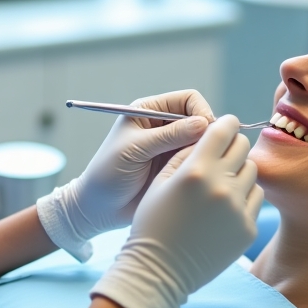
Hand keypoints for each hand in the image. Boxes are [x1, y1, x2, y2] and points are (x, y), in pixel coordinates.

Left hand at [36, 90, 213, 259]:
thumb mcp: (135, 150)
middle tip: (208, 152)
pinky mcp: (177, 167)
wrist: (100, 208)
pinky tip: (198, 177)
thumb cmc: (108, 174)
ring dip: (206, 150)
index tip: (205, 131)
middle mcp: (163, 126)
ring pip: (203, 141)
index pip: (188, 99)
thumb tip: (203, 123)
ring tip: (200, 166)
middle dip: (208, 132)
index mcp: (149, 111)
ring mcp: (172, 147)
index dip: (201, 112)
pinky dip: (203, 165)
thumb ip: (168, 136)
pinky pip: (199, 160)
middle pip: (200, 119)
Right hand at [89, 116, 264, 307]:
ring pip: (252, 171)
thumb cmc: (153, 224)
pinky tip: (224, 208)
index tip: (224, 126)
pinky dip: (244, 197)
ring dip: (239, 171)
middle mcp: (221, 186)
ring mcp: (238, 208)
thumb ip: (186, 154)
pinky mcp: (248, 228)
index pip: (223, 129)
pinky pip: (256, 198)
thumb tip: (210, 135)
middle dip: (232, 145)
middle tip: (221, 155)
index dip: (225, 124)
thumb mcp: (160, 182)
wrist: (160, 271)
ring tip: (220, 185)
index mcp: (196, 170)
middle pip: (242, 146)